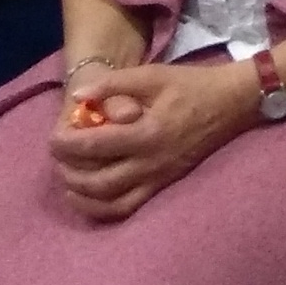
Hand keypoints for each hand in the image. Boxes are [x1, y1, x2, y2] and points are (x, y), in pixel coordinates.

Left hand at [48, 57, 262, 220]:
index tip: (53, 137)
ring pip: (111, 202)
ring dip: (82, 196)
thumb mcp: (152, 74)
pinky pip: (128, 208)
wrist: (232, 104)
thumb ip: (113, 84)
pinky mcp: (164, 186)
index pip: (94, 146)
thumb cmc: (190, 85)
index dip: (66, 144)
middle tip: (57, 158)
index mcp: (146, 133)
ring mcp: (158, 178)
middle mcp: (151, 162)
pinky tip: (90, 198)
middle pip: (97, 181)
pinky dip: (103, 209)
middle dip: (69, 172)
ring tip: (67, 180)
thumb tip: (77, 97)